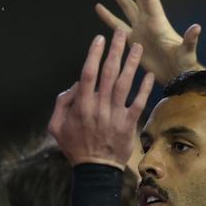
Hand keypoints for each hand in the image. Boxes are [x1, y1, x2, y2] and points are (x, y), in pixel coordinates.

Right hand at [48, 30, 153, 169]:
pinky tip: (148, 75)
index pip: (88, 74)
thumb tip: (75, 85)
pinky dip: (144, 89)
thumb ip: (62, 103)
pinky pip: (138, 103)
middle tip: (121, 35)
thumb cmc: (75, 147)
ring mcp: (115, 116)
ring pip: (125, 84)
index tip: (99, 40)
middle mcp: (99, 107)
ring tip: (137, 48)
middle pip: (108, 73)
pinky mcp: (128, 125)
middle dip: (115, 51)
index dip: (94, 55)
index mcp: (82, 106)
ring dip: (131, 64)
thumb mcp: (56, 127)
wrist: (95, 170)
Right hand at [95, 0, 203, 82]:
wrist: (176, 77)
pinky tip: (99, 8)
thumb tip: (197, 28)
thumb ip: (190, 39)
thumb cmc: (184, 64)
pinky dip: (108, 17)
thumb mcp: (187, 51)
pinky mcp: (132, 41)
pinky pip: (117, 26)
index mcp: (157, 21)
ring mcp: (139, 29)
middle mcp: (147, 21)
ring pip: (126, 9)